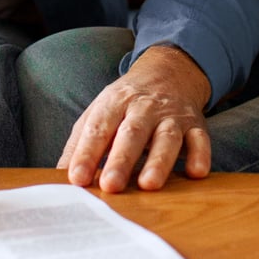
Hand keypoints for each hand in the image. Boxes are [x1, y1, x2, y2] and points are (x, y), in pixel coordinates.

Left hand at [57, 45, 211, 193]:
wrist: (169, 72)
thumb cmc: (125, 103)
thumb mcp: (98, 113)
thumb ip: (79, 144)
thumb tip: (58, 178)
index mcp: (114, 103)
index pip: (98, 129)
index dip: (86, 154)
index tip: (76, 179)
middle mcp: (144, 107)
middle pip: (132, 133)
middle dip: (121, 160)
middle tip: (110, 186)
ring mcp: (171, 116)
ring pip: (167, 137)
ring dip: (158, 161)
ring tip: (148, 185)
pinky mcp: (196, 125)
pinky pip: (200, 139)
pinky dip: (200, 155)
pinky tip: (196, 173)